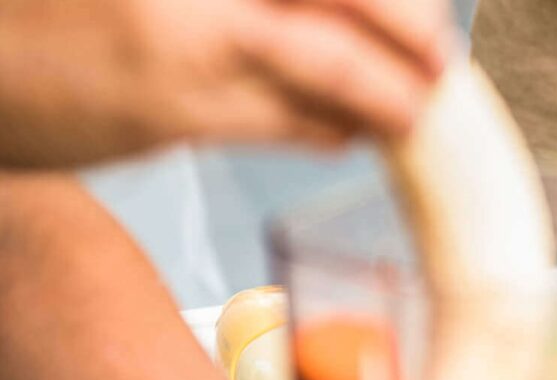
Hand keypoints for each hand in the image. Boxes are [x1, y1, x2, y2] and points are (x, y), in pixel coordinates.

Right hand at [0, 0, 449, 168]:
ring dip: (388, 93)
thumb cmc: (63, 12)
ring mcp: (187, 31)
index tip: (422, 19)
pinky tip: (343, 132)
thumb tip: (335, 12)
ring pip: (335, 63)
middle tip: (436, 58)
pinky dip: (333, 128)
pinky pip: (287, 120)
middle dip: (414, 30)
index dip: (395, 4)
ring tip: (407, 108)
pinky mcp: (172, 106)